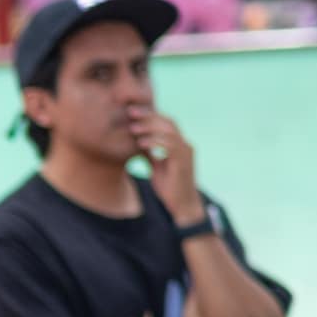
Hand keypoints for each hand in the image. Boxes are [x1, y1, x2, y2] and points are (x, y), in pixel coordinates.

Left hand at [127, 107, 201, 224]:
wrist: (181, 204)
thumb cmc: (169, 187)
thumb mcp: (156, 167)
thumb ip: (150, 154)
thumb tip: (138, 143)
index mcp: (178, 144)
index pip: (165, 123)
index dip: (149, 115)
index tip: (131, 112)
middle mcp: (185, 145)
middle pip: (168, 122)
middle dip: (148, 116)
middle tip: (130, 113)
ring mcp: (186, 153)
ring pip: (169, 131)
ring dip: (150, 128)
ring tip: (132, 128)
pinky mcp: (183, 162)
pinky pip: (171, 146)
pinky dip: (155, 142)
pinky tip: (141, 143)